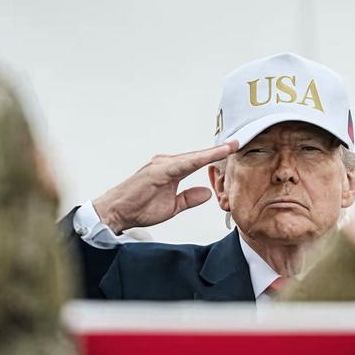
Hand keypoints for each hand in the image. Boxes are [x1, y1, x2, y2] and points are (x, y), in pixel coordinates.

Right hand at [93, 141, 238, 233]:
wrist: (116, 212)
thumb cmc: (139, 208)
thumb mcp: (172, 206)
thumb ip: (189, 198)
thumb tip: (206, 194)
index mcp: (171, 170)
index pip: (198, 161)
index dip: (216, 155)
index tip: (234, 149)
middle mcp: (167, 163)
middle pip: (198, 155)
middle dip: (219, 150)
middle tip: (239, 142)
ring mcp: (162, 164)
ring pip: (193, 156)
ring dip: (212, 152)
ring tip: (231, 146)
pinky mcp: (157, 170)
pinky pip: (183, 163)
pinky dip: (199, 158)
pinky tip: (211, 155)